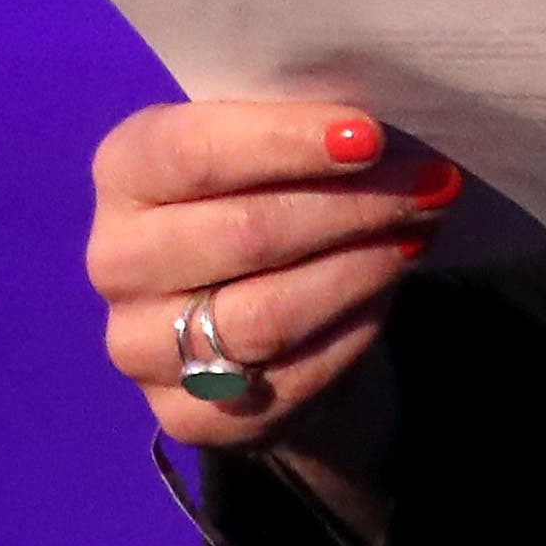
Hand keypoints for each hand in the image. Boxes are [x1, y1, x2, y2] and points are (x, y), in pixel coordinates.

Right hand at [84, 100, 458, 456]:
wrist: (264, 323)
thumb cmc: (272, 201)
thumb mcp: (273, 153)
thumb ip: (304, 133)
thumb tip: (380, 131)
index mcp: (126, 171)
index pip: (192, 152)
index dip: (285, 142)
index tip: (369, 136)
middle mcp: (115, 260)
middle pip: (243, 233)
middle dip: (352, 206)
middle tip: (430, 185)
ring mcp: (139, 347)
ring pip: (267, 313)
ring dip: (361, 269)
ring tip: (418, 236)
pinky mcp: (184, 415)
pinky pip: (286, 376)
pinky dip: (351, 331)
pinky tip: (386, 294)